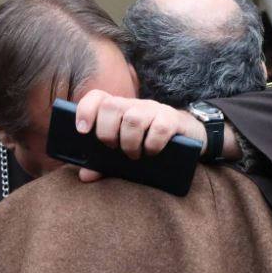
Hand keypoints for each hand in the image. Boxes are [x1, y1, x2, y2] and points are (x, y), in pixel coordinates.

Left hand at [75, 90, 206, 181]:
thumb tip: (84, 175)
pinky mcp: (172, 119)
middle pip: (111, 106)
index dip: (85, 110)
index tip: (82, 130)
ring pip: (133, 118)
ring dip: (129, 142)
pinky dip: (152, 144)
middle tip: (113, 148)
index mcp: (118, 110)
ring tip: (134, 155)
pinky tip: (152, 152)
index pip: (97, 97)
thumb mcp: (125, 151)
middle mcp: (134, 105)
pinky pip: (159, 127)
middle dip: (106, 132)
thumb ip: (104, 163)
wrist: (189, 136)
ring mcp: (154, 110)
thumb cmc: (149, 143)